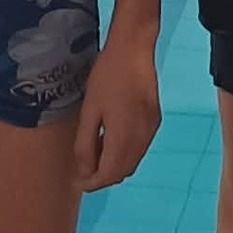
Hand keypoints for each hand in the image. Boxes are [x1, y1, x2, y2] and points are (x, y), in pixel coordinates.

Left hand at [74, 34, 160, 191]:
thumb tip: (83, 171)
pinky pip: (139, 148)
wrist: (134, 49)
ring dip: (114, 165)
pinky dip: (124, 153)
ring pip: (132, 162)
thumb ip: (85, 144)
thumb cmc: (107, 76)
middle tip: (83, 169)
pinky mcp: (155, 120)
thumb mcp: (89, 111)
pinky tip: (110, 139)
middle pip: (123, 172)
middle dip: (103, 177)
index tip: (78, 182)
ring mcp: (151, 129)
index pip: (109, 174)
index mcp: (123, 136)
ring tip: (94, 152)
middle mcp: (141, 138)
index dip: (92, 183)